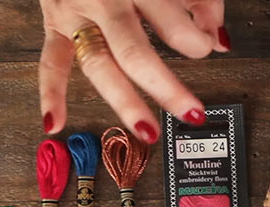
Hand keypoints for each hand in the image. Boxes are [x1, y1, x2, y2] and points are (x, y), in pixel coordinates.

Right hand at [38, 0, 228, 142]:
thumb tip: (218, 40)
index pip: (172, 23)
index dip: (196, 42)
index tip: (207, 47)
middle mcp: (104, 0)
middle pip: (135, 53)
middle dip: (167, 88)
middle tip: (192, 112)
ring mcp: (76, 13)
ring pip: (98, 64)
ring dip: (124, 102)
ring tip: (148, 130)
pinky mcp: (54, 23)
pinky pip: (51, 61)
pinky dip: (50, 93)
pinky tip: (55, 123)